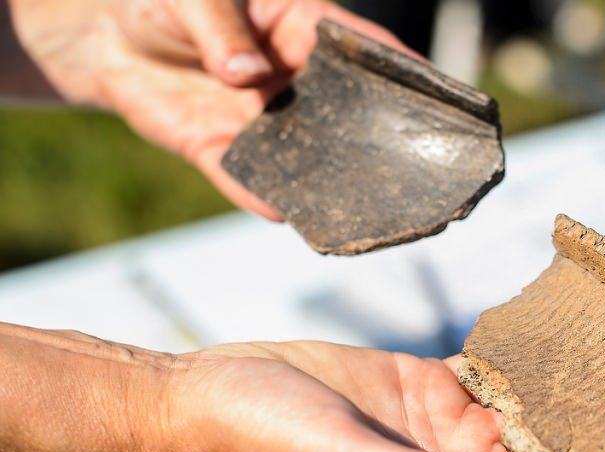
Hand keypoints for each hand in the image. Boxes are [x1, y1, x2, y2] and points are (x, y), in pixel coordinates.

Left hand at [7, 0, 406, 217]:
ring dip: (330, 181)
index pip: (362, 53)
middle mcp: (292, 84)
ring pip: (306, 158)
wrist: (102, 37)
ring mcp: (259, 123)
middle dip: (384, 140)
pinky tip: (283, 214)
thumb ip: (220, 28)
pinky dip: (260, 198)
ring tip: (367, 206)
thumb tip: (248, 76)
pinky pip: (244, 181)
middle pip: (349, 116)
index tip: (448, 102)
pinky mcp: (220, 151)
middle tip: (425, 167)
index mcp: (299, 31)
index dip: (406, 75)